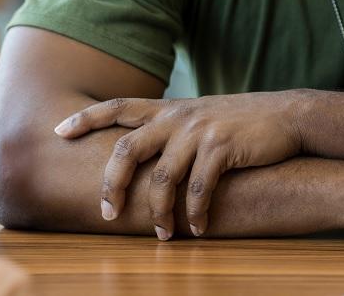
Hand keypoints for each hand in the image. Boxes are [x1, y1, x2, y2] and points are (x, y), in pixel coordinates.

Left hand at [54, 91, 302, 239]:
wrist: (285, 115)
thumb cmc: (235, 122)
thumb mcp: (195, 117)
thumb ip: (167, 129)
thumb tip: (139, 156)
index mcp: (165, 110)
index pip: (116, 107)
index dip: (86, 118)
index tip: (58, 131)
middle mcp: (176, 117)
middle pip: (127, 148)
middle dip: (111, 183)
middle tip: (107, 213)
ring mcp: (198, 131)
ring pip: (163, 177)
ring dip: (159, 212)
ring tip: (161, 235)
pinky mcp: (223, 147)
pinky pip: (199, 187)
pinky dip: (195, 213)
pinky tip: (198, 229)